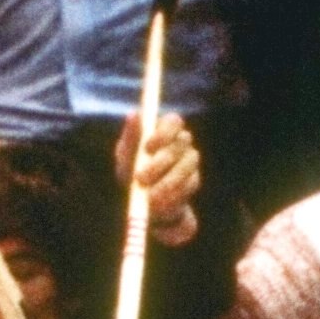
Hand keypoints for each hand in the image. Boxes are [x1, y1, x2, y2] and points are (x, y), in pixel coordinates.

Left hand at [119, 111, 201, 244]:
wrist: (144, 201)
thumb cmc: (132, 169)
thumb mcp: (125, 154)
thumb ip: (131, 135)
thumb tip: (134, 113)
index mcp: (166, 128)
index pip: (174, 122)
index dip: (163, 133)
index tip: (147, 148)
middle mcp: (182, 141)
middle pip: (181, 144)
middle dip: (160, 163)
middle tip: (140, 178)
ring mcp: (191, 160)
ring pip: (185, 168)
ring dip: (165, 183)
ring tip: (148, 198)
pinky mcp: (194, 180)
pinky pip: (188, 186)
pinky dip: (172, 197)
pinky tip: (158, 204)